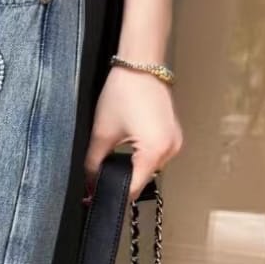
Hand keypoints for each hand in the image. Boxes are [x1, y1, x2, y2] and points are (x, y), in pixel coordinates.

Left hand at [84, 53, 182, 201]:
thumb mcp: (103, 132)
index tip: (95, 198)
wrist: (141, 64)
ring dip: (132, 168)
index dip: (113, 194)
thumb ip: (93, 163)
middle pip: (142, 179)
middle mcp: (170, 150)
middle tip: (97, 181)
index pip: (133, 187)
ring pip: (149, 167)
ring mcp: (175, 141)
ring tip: (112, 164)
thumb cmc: (124, 91)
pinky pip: (156, 154)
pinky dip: (141, 156)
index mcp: (155, 151)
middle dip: (121, 180)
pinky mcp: (173, 134)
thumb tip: (89, 183)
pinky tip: (127, 149)